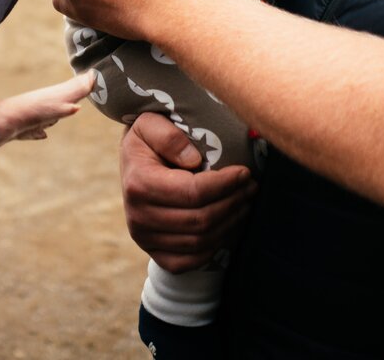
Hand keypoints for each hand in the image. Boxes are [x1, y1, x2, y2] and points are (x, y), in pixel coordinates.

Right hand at [120, 113, 255, 271]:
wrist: (132, 165)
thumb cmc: (147, 141)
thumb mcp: (150, 123)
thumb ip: (168, 136)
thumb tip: (193, 161)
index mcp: (138, 184)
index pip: (193, 192)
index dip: (225, 184)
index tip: (245, 172)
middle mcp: (139, 217)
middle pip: (201, 220)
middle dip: (233, 203)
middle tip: (251, 186)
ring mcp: (145, 239)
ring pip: (201, 242)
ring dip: (231, 223)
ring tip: (245, 202)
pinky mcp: (155, 253)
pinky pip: (193, 260)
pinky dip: (217, 245)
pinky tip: (229, 224)